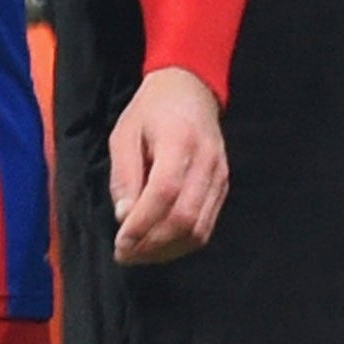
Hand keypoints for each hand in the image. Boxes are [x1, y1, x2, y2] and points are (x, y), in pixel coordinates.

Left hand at [107, 66, 228, 265]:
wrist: (190, 89)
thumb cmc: (151, 110)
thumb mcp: (125, 133)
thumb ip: (124, 175)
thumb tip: (124, 217)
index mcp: (179, 140)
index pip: (165, 192)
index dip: (142, 223)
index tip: (120, 241)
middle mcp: (206, 160)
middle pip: (184, 217)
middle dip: (152, 244)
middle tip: (125, 253)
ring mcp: (219, 175)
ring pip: (198, 229)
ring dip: (166, 249)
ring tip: (140, 253)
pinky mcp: (223, 186)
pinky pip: (206, 226)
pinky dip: (182, 242)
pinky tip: (160, 243)